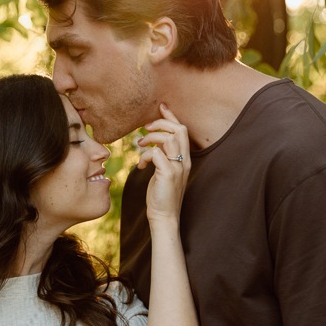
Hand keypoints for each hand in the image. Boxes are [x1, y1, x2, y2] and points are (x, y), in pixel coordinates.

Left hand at [137, 103, 190, 222]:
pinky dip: (145, 156)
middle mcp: (184, 162)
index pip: (182, 131)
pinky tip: (141, 166)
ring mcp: (177, 168)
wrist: (164, 217)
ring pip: (168, 139)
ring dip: (151, 138)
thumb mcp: (163, 172)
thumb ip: (162, 157)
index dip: (171, 117)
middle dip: (160, 124)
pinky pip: (156, 154)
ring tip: (140, 145)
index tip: (161, 108)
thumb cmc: (161, 196)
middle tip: (145, 128)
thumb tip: (153, 144)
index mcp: (185, 160)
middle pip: (178, 130)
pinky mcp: (168, 174)